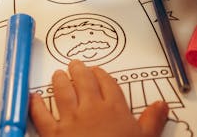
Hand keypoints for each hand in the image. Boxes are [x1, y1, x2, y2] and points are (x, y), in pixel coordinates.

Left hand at [29, 60, 168, 136]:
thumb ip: (152, 120)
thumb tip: (162, 104)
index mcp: (114, 108)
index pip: (107, 83)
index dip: (101, 74)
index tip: (97, 71)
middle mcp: (91, 108)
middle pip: (83, 81)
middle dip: (78, 70)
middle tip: (74, 65)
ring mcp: (70, 120)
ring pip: (62, 92)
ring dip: (59, 81)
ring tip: (58, 74)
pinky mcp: (53, 134)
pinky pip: (41, 115)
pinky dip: (36, 105)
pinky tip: (34, 97)